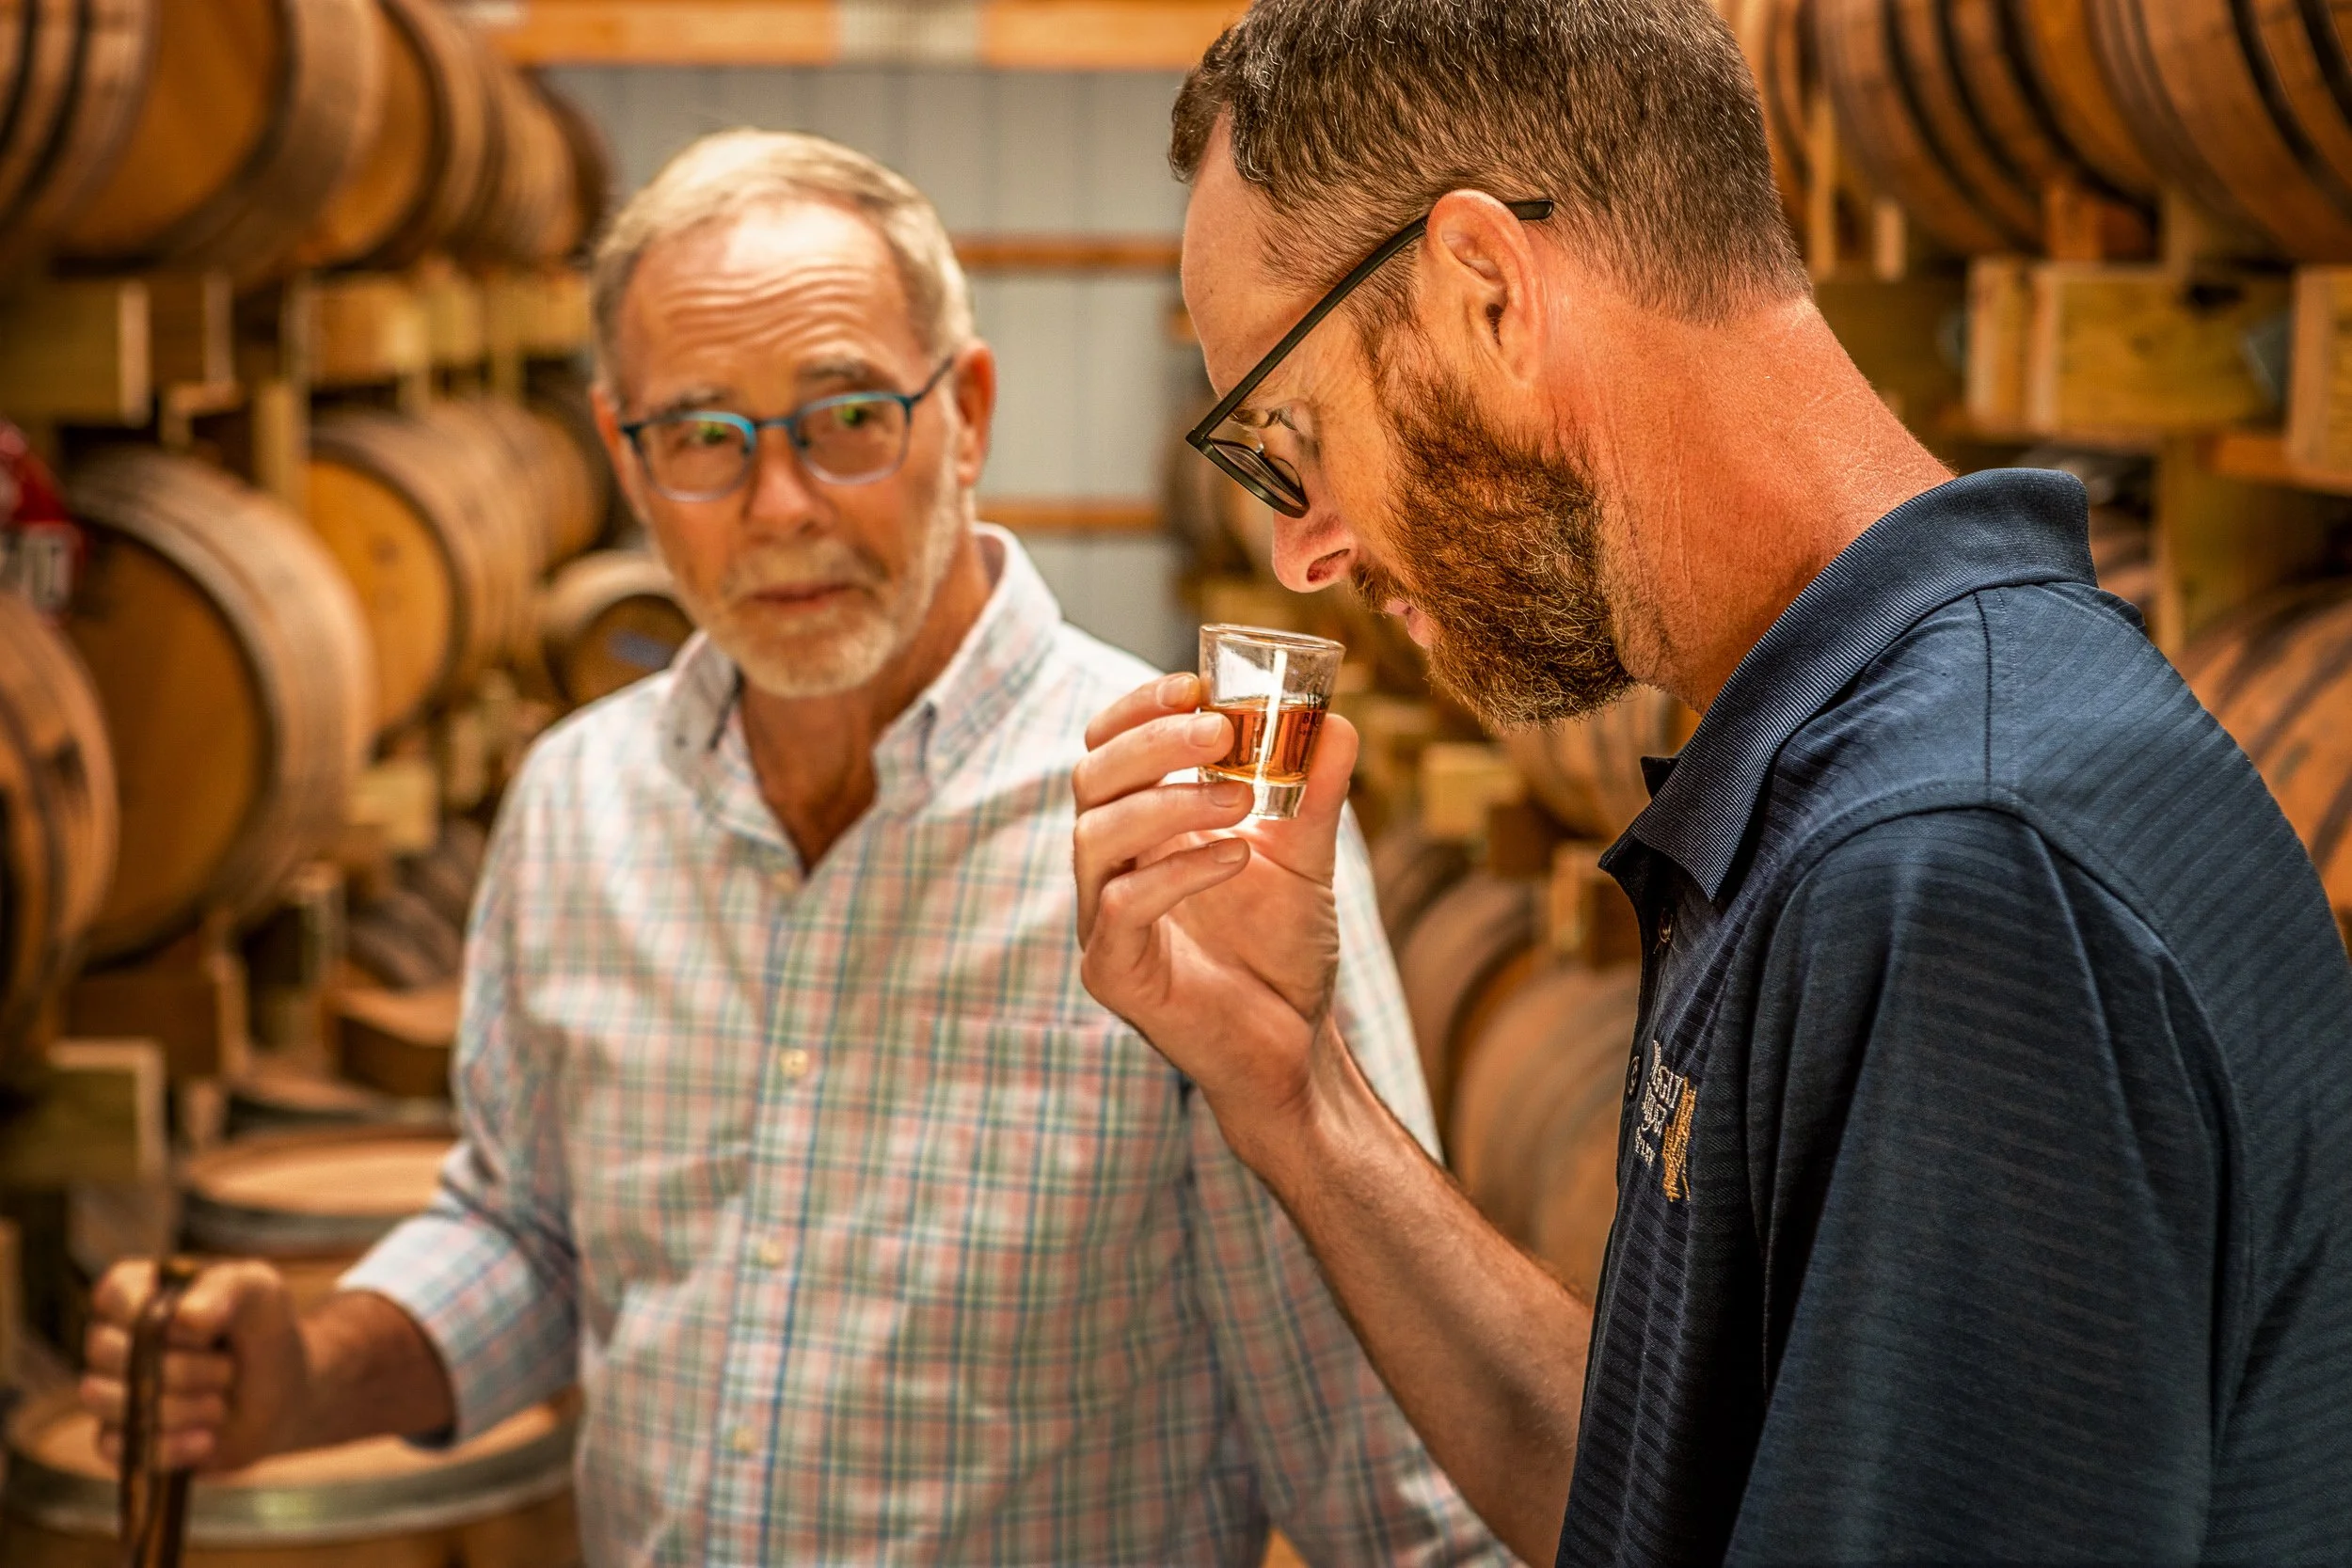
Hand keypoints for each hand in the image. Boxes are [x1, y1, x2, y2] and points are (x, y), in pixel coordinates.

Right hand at [81, 1259, 309, 1472]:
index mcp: (141, 1290)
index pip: (111, 1293)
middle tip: (228, 1371)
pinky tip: (206, 1439)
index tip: (199, 1331)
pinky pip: (109, 1446)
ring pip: (100, 1398)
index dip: (149, 1315)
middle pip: (104, 1350)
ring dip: (174, 1407)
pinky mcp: (119, 1434)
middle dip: (178, 1367)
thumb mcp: (261, 1294)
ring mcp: (112, 1387)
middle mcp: (116, 1336)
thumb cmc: (265, 1333)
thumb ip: (229, 1289)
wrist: (282, 1397)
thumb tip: (185, 1317)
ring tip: (221, 1404)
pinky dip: (166, 1446)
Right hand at [1073, 672, 1358, 1152]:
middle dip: (1152, 744)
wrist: (1293, 1046)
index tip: (1194, 684)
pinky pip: (1124, 905)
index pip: (1108, 747)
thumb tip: (1336, 721)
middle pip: (1091, 778)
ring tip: (1242, 799)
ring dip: (1168, 803)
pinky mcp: (1113, 972)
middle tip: (1220, 732)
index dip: (1139, 709)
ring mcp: (1103, 920)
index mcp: (1140, 827)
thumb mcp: (1306, 858)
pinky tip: (1236, 857)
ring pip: (1095, 836)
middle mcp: (1110, 866)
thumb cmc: (1283, 951)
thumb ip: (1314, 791)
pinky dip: (1178, 870)